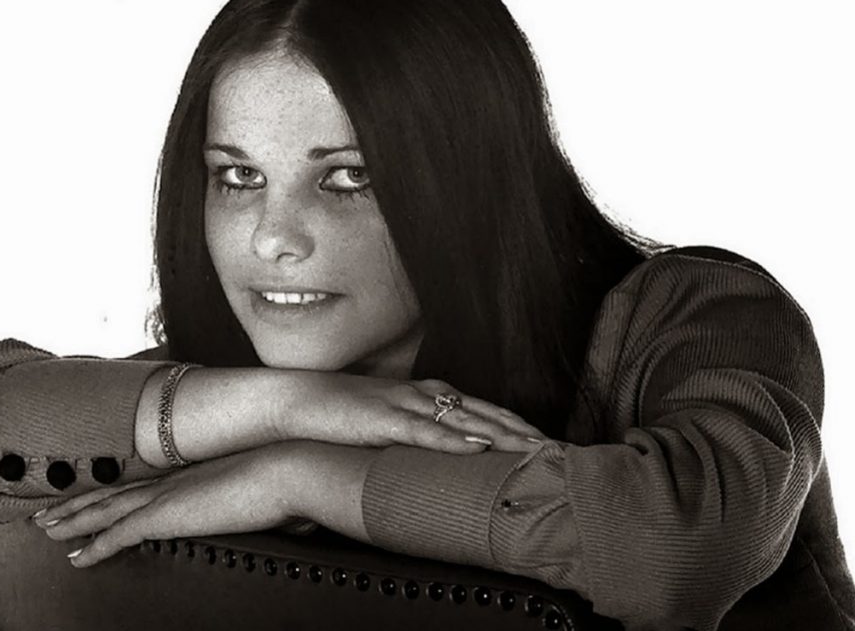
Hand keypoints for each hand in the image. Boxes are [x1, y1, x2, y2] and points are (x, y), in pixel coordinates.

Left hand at [34, 442, 297, 566]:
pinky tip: (77, 557)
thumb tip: (272, 514)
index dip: (113, 491)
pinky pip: (119, 534)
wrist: (287, 467)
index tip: (93, 495)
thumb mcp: (262, 488)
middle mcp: (172, 481)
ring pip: (105, 511)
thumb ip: (253, 500)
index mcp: (191, 473)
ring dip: (74, 521)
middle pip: (113, 493)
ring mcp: (166, 496)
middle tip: (48, 512)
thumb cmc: (285, 476)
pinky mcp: (166, 515)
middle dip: (78, 504)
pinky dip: (95, 545)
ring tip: (48, 530)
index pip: (141, 484)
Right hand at [273, 372, 545, 454]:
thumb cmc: (342, 416)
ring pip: (464, 419)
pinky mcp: (382, 419)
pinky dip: (453, 439)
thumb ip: (416, 436)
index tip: (547, 444)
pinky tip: (477, 448)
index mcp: (426, 396)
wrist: (296, 399)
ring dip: (501, 434)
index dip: (517, 425)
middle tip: (557, 451)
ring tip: (534, 450)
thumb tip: (443, 460)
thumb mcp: (387, 425)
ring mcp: (404, 404)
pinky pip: (424, 430)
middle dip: (523, 431)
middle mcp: (423, 394)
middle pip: (485, 412)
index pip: (484, 410)